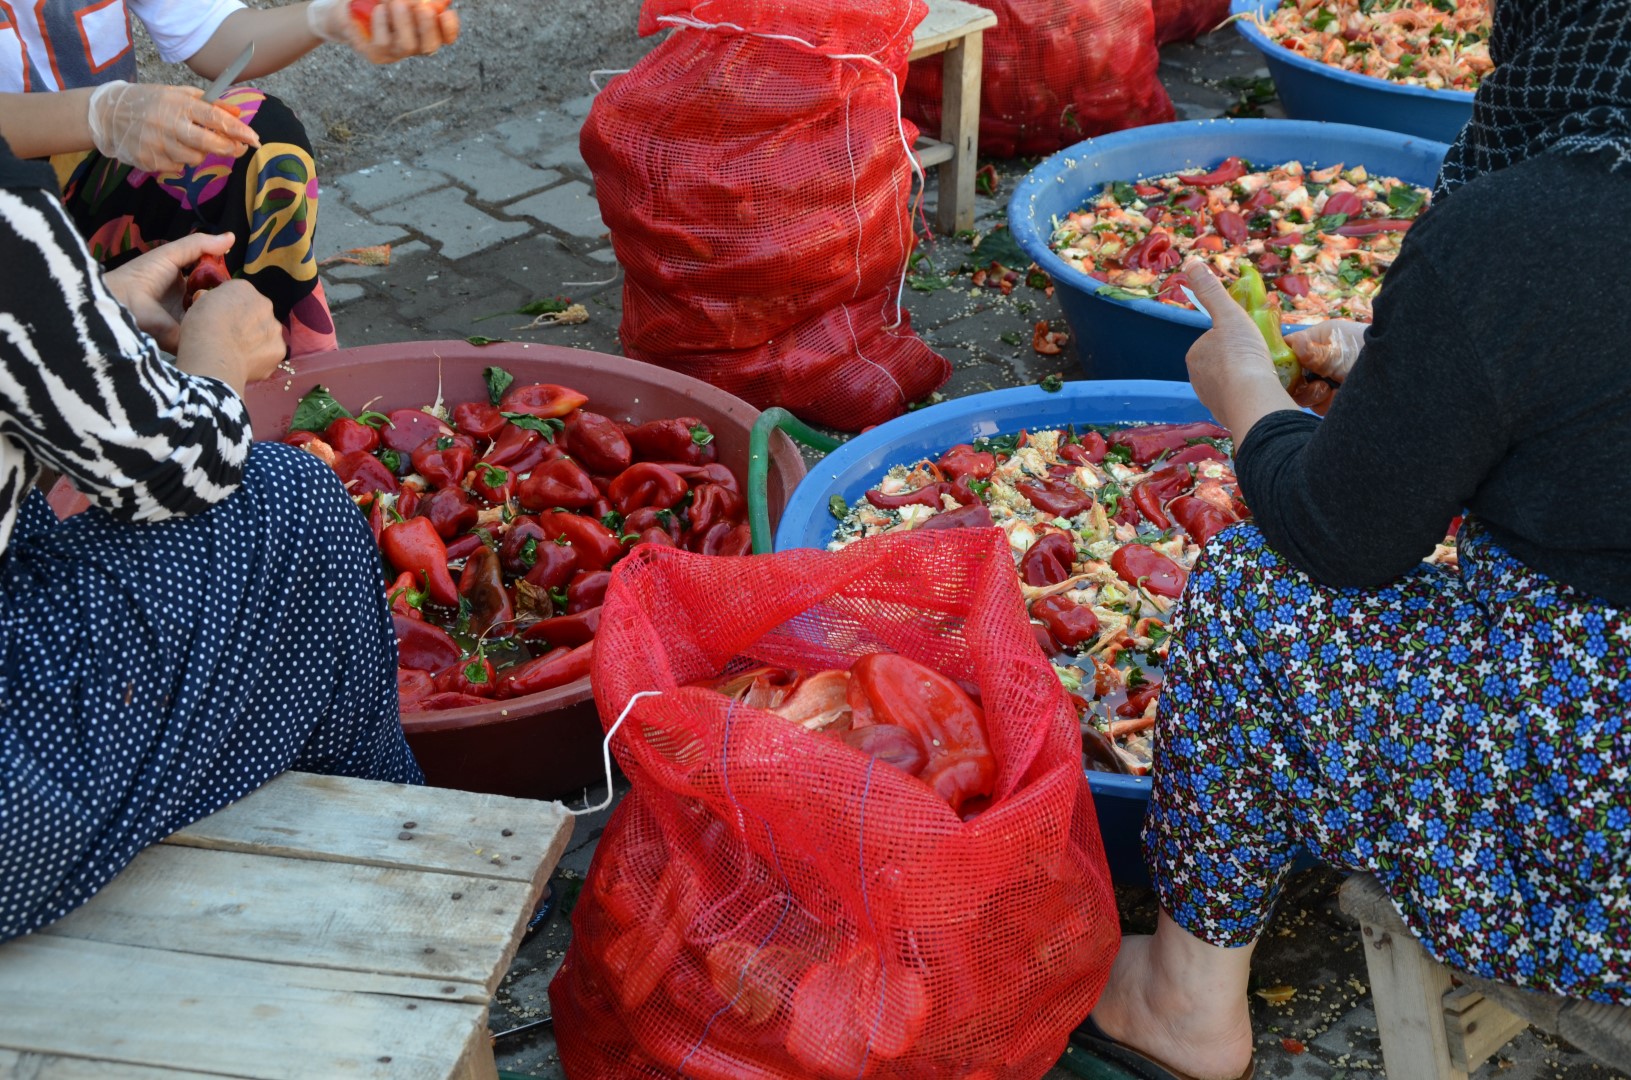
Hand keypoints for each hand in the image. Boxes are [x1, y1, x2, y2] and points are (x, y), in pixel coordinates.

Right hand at [86, 81, 259, 173]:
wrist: (107, 114)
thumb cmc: (149, 101)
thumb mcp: (177, 93)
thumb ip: (209, 103)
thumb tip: (237, 111)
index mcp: (178, 104)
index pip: (215, 118)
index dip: (238, 130)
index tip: (255, 138)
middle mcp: (168, 124)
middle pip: (209, 144)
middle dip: (228, 148)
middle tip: (236, 147)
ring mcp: (158, 144)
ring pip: (195, 159)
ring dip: (200, 153)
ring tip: (187, 140)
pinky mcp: (149, 161)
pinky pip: (177, 167)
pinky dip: (179, 159)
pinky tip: (168, 147)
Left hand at [103, 232, 234, 352]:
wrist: (125, 300)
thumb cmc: (145, 274)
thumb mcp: (173, 253)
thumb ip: (200, 245)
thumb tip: (233, 237)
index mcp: (183, 285)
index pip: (210, 283)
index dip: (222, 279)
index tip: (237, 279)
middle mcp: (186, 305)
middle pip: (213, 301)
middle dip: (226, 298)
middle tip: (239, 296)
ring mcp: (186, 323)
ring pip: (212, 318)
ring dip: (222, 313)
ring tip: (235, 308)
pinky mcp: (186, 338)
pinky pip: (206, 334)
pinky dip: (216, 326)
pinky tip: (226, 319)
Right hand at [175, 280, 283, 397]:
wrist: (213, 354)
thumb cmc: (201, 326)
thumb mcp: (199, 304)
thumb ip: (211, 300)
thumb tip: (209, 300)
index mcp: (243, 288)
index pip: (239, 294)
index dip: (229, 308)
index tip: (220, 318)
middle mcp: (265, 304)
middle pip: (257, 312)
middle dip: (247, 323)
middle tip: (231, 336)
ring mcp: (275, 327)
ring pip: (266, 333)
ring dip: (257, 340)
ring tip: (238, 352)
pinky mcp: (279, 349)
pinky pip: (270, 352)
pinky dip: (260, 358)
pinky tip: (245, 362)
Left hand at [308, 0, 459, 62]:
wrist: (344, 7)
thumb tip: (431, 0)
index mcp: (425, 31)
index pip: (446, 37)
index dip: (450, 29)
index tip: (447, 13)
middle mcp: (413, 46)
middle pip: (429, 46)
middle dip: (426, 26)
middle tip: (420, 7)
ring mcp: (394, 53)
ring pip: (405, 45)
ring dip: (401, 22)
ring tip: (390, 4)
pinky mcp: (374, 55)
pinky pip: (381, 42)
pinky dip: (379, 23)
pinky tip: (374, 10)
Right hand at [1286, 319, 1364, 414]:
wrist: (1403, 379)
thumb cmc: (1373, 354)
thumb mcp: (1341, 351)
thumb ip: (1314, 351)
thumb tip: (1291, 343)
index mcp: (1319, 338)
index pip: (1289, 346)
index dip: (1282, 357)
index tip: (1281, 367)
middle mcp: (1319, 358)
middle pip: (1291, 371)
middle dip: (1296, 380)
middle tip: (1306, 381)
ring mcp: (1325, 379)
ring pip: (1300, 391)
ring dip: (1310, 393)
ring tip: (1327, 389)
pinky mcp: (1332, 399)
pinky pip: (1314, 404)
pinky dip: (1321, 403)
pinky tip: (1335, 397)